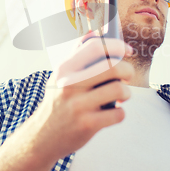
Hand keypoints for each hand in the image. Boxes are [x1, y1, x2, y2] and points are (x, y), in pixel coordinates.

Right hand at [26, 31, 133, 160]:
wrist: (41, 138)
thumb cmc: (57, 103)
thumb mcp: (60, 77)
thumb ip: (76, 55)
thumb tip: (94, 32)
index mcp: (65, 69)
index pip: (95, 47)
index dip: (117, 46)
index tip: (128, 51)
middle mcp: (69, 84)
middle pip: (113, 67)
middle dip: (127, 71)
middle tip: (126, 78)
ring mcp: (78, 106)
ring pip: (119, 89)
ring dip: (126, 93)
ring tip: (119, 97)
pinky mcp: (87, 125)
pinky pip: (118, 114)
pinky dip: (120, 113)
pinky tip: (111, 113)